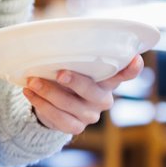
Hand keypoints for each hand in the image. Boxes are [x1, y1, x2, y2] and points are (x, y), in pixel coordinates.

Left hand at [23, 54, 144, 134]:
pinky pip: (58, 118)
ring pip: (70, 105)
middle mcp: (102, 99)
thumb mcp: (69, 67)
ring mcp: (90, 115)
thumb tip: (52, 38)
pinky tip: (30, 93)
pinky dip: (41, 105)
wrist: (52, 107)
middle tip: (59, 73)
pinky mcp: (76, 127)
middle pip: (92, 92)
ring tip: (32, 81)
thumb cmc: (63, 80)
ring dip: (48, 92)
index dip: (130, 69)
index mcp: (105, 81)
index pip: (123, 75)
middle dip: (75, 82)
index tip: (135, 58)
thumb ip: (70, 59)